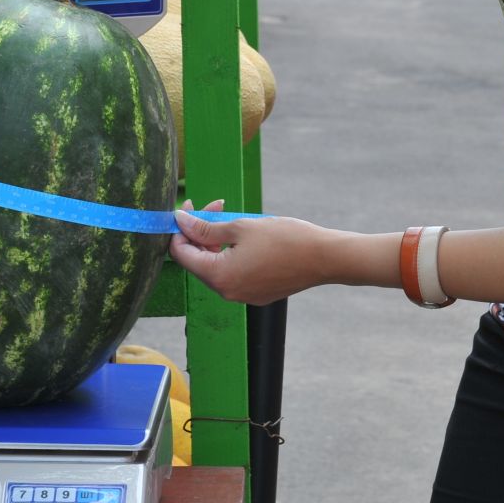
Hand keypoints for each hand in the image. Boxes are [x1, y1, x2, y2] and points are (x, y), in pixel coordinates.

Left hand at [169, 200, 333, 305]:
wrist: (323, 258)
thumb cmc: (284, 238)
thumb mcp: (241, 226)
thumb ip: (206, 226)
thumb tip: (180, 221)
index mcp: (219, 276)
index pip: (182, 254)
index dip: (180, 230)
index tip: (189, 208)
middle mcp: (227, 292)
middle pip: (199, 261)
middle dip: (201, 232)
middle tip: (216, 206)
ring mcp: (242, 296)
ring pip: (217, 266)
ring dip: (218, 242)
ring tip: (234, 218)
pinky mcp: (256, 294)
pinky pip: (234, 273)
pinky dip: (233, 254)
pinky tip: (247, 237)